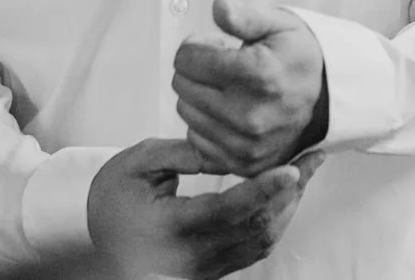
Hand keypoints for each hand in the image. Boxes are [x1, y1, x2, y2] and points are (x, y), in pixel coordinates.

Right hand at [86, 138, 324, 279]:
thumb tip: (220, 146)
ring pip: (262, 240)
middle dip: (290, 192)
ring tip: (307, 171)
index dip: (263, 189)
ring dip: (289, 206)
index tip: (292, 168)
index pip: (227, 210)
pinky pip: (256, 249)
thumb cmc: (114, 203)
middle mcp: (195, 254)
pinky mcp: (215, 271)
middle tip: (313, 158)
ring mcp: (208, 268)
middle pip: (256, 226)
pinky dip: (277, 220)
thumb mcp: (134, 166)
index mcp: (173, 227)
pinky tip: (286, 195)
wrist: (101, 248)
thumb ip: (177, 153)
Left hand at [172, 0, 326, 176]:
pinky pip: (196, 141)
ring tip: (229, 88)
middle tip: (224, 67)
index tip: (218, 45)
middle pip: (182, 84)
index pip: (187, 57)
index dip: (197, 45)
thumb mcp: (279, 25)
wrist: (328, 99)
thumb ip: (245, 16)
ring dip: (200, 97)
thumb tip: (219, 6)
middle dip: (196, 70)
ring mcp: (246, 144)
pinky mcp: (242, 164)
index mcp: (258, 74)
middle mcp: (250, 114)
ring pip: (186, 112)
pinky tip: (229, 112)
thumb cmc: (297, 56)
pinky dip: (206, 124)